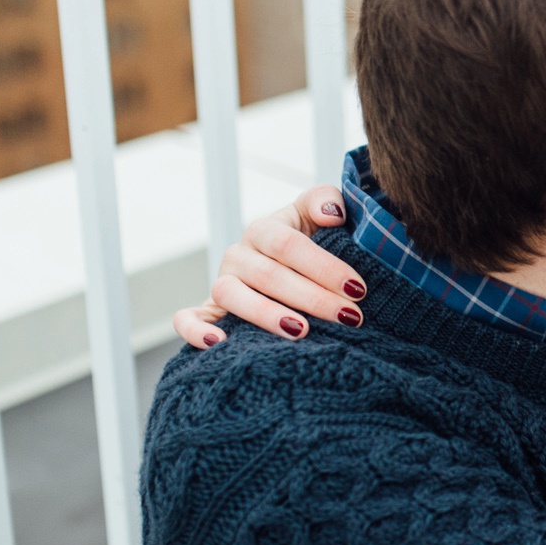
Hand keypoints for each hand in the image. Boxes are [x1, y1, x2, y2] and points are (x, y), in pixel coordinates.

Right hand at [171, 185, 360, 347]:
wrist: (287, 267)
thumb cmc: (312, 241)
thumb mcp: (319, 215)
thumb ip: (327, 200)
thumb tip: (332, 212)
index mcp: (264, 230)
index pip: (289, 244)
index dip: (324, 266)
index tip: (357, 288)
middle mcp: (238, 255)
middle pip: (268, 275)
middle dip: (312, 298)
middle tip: (349, 317)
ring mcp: (221, 282)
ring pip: (231, 295)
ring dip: (266, 314)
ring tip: (300, 331)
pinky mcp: (208, 311)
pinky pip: (188, 318)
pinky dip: (196, 330)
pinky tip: (219, 343)